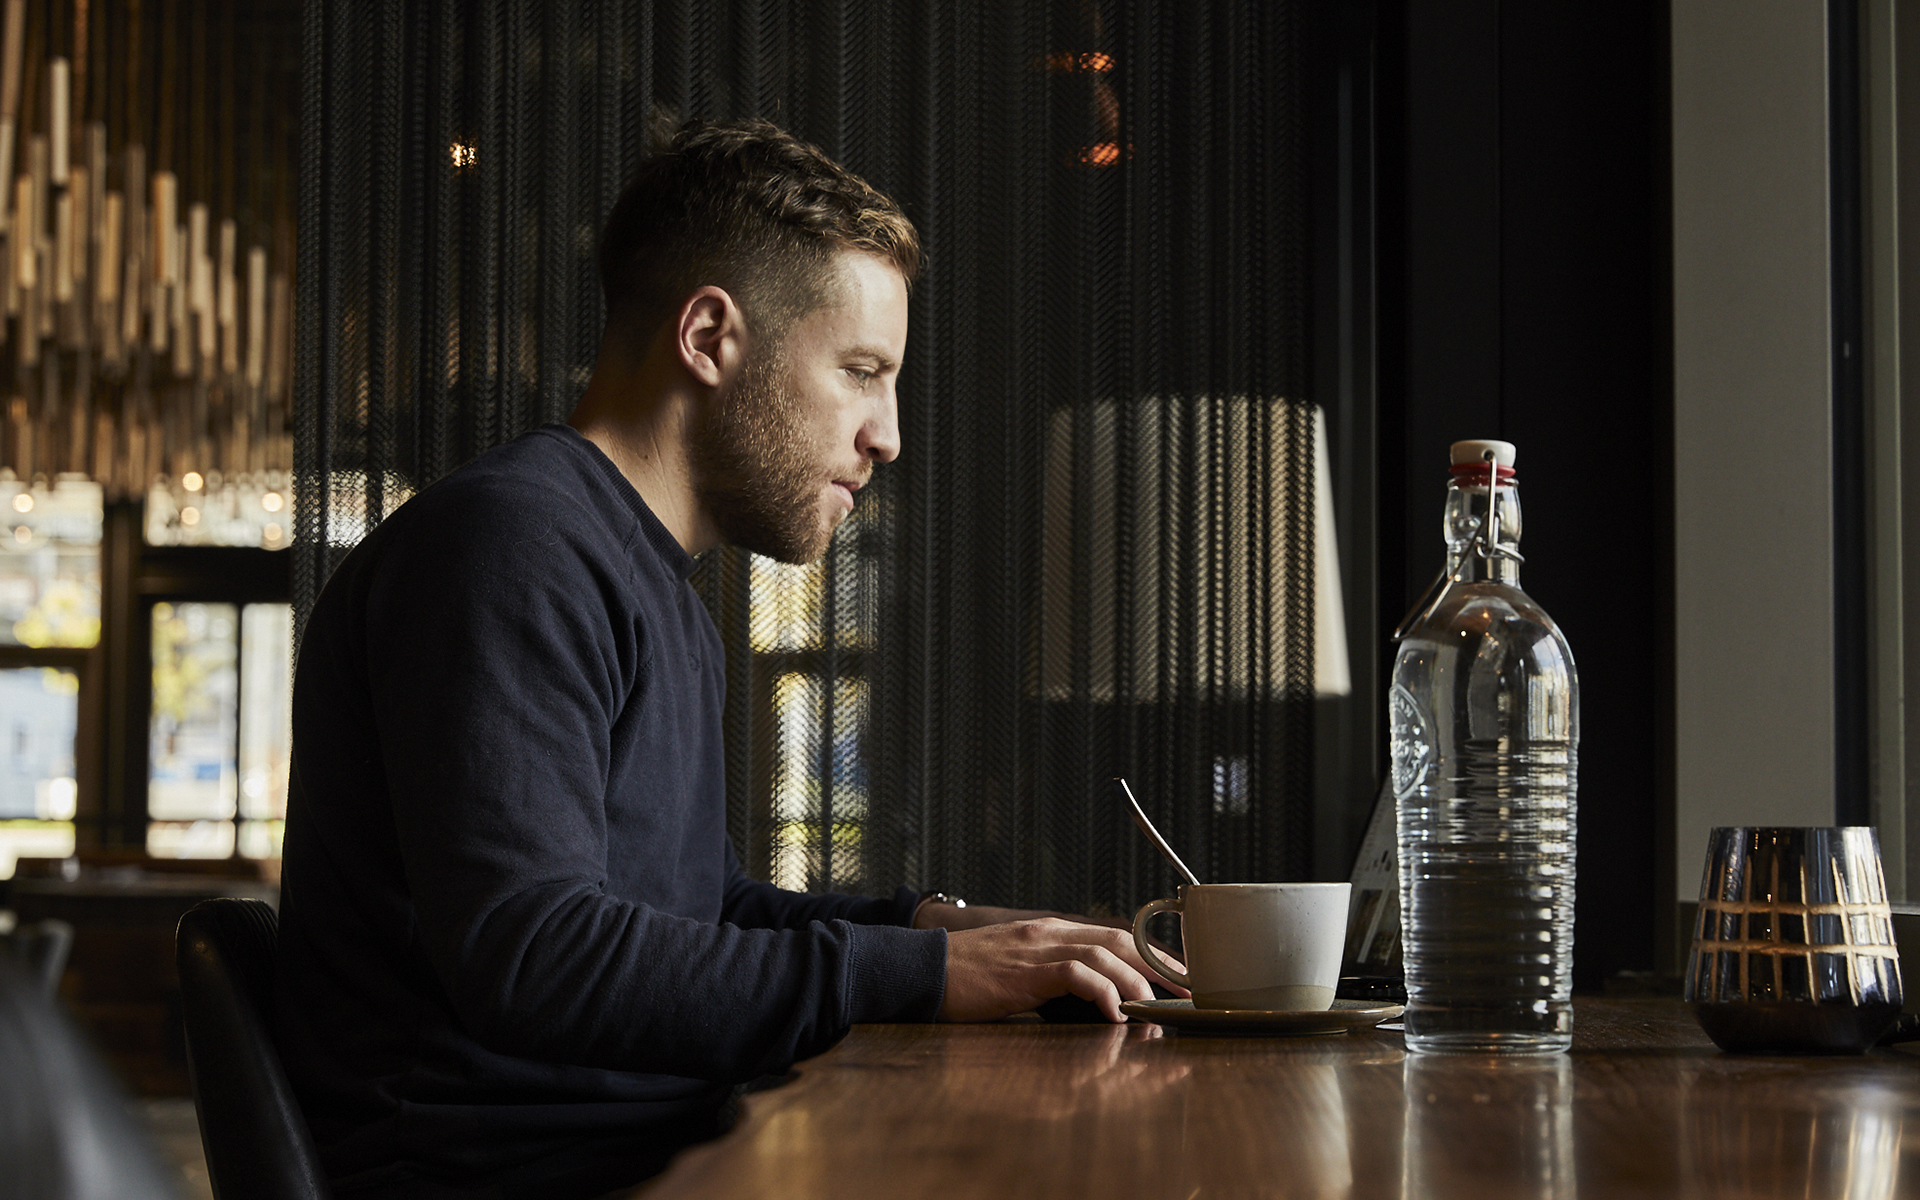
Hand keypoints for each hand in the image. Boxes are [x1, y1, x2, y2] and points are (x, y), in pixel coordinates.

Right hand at [940, 916, 1184, 1022]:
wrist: (919, 969)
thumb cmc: (963, 979)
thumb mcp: (1015, 973)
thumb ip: (1050, 980)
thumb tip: (1088, 1005)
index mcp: (1049, 933)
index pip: (1114, 935)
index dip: (1151, 954)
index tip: (1179, 977)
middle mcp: (1049, 933)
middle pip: (1120, 940)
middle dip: (1160, 966)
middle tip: (1189, 992)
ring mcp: (1037, 947)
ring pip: (1106, 955)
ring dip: (1138, 984)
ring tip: (1159, 1010)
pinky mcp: (1026, 969)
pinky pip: (1077, 975)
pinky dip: (1103, 993)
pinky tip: (1116, 1016)